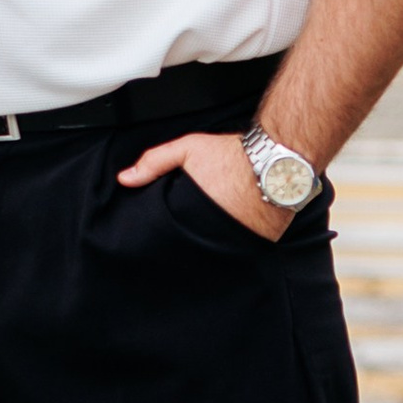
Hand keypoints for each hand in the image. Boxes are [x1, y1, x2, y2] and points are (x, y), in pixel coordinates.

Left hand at [116, 129, 287, 238]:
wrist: (278, 158)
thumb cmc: (233, 154)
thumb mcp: (188, 150)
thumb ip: (154, 162)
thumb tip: (124, 179)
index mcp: (195, 211)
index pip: (172, 235)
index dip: (165, 238)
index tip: (161, 238)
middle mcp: (217, 230)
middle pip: (193, 247)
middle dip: (186, 246)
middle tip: (184, 238)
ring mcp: (241, 240)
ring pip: (217, 252)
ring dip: (211, 247)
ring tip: (208, 237)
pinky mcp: (261, 243)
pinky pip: (243, 250)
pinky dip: (236, 246)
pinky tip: (233, 236)